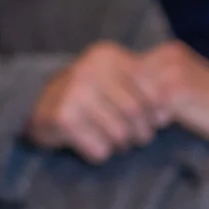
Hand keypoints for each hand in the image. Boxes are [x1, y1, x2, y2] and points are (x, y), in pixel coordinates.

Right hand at [26, 42, 166, 162]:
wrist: (41, 107)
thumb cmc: (90, 96)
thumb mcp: (116, 79)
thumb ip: (146, 87)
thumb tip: (167, 114)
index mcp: (107, 55)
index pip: (153, 91)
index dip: (157, 113)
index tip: (153, 120)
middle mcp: (89, 69)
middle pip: (136, 114)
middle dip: (140, 132)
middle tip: (133, 136)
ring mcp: (74, 92)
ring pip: (120, 134)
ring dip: (120, 144)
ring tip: (112, 138)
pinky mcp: (64, 118)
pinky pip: (99, 149)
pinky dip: (98, 153)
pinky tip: (88, 140)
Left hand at [134, 40, 208, 145]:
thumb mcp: (184, 83)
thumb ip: (157, 82)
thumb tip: (122, 96)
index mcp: (168, 51)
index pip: (125, 71)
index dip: (127, 96)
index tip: (137, 112)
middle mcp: (168, 56)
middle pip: (125, 85)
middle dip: (130, 106)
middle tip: (143, 121)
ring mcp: (172, 72)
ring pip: (134, 98)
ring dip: (141, 116)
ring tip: (156, 126)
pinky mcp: (178, 91)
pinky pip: (149, 110)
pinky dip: (154, 123)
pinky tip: (169, 126)